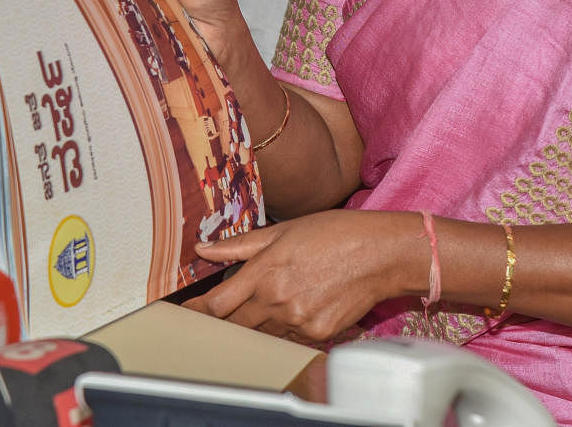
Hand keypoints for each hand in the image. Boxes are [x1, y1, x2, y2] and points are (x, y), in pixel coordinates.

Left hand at [184, 210, 416, 343]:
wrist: (382, 252)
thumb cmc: (335, 233)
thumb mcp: (285, 230)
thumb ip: (241, 245)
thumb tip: (202, 248)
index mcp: (265, 271)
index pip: (217, 304)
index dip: (199, 311)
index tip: (189, 312)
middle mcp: (277, 300)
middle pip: (235, 325)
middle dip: (227, 320)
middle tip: (228, 310)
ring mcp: (298, 321)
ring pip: (262, 335)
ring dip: (259, 324)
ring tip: (275, 301)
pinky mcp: (318, 335)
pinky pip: (290, 340)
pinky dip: (287, 329)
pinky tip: (300, 307)